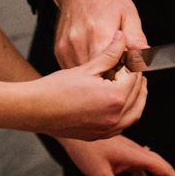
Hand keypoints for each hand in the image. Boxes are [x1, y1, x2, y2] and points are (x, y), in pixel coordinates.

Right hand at [31, 32, 147, 139]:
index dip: (134, 63)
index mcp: (114, 98)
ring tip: (133, 82)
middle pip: (138, 94)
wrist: (36, 109)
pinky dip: (128, 112)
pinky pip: (123, 125)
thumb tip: (122, 39)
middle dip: (137, 78)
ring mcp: (107, 130)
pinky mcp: (99, 136)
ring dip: (137, 97)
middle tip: (133, 66)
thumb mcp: (87, 67)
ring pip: (134, 113)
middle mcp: (115, 117)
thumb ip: (110, 54)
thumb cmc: (57, 89)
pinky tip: (122, 101)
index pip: (134, 76)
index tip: (132, 55)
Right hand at [54, 0, 148, 68]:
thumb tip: (145, 56)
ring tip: (104, 63)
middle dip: (109, 76)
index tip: (127, 69)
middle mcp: (80, 42)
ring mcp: (67, 47)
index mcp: (99, 34)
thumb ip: (136, 38)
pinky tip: (91, 58)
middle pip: (96, 75)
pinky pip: (73, 68)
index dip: (121, 74)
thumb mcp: (128, 14)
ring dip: (95, 75)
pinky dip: (83, 70)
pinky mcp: (60, 50)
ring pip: (84, 75)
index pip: (112, 69)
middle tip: (117, 67)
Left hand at [60, 135, 174, 175]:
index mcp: (133, 153)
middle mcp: (133, 150)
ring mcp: (127, 150)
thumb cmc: (82, 147)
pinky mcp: (119, 152)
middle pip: (159, 167)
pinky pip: (138, 166)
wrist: (68, 126)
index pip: (162, 168)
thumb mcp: (101, 175)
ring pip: (149, 166)